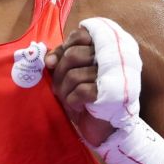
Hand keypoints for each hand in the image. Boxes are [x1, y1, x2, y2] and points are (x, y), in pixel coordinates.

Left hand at [45, 25, 114, 145]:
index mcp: (104, 48)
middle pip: (72, 55)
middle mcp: (112, 57)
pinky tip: (79, 106)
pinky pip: (81, 91)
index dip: (64, 48)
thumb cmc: (84, 96)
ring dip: (65, 90)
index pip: (80, 35)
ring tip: (70, 98)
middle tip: (61, 87)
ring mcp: (113, 75)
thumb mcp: (68, 72)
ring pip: (74, 75)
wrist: (102, 127)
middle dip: (60, 74)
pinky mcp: (112, 93)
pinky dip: (73, 100)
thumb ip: (59, 58)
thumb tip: (49, 60)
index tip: (56, 63)